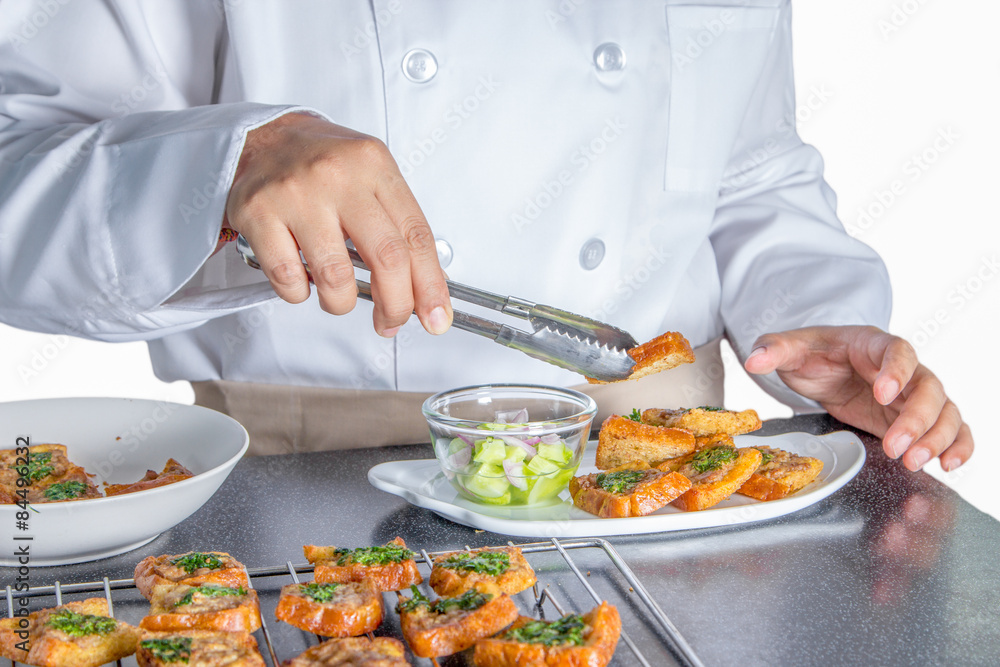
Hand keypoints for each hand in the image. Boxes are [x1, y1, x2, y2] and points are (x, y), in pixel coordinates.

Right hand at [224, 112, 451, 336]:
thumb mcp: (371, 178)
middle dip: (395, 305)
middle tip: (390, 322)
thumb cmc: (322, 165)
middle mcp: (338, 176)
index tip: (436, 317)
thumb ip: (398, 226)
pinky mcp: (258, 213)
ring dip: (341, 303)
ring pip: (335, 277)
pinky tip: (302, 281)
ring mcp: (295, 194)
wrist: (262, 138)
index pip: (416, 236)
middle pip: (386, 258)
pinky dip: (300, 294)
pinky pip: (288, 278)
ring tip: (338, 298)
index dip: (430, 285)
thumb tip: (426, 287)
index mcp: (374, 165)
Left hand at [743, 326, 972, 471]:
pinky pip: (950, 428)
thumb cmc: (814, 354)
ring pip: (944, 411)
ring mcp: (912, 395)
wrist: (824, 366)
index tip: (883, 392)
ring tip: (913, 462)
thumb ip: (775, 349)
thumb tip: (755, 358)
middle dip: (917, 419)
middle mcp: (903, 369)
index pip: (898, 351)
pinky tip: (950, 465)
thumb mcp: (792, 349)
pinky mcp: (914, 419)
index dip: (896, 371)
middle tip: (896, 446)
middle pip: (928, 388)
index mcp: (874, 344)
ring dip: (936, 438)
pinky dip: (957, 445)